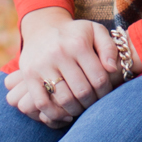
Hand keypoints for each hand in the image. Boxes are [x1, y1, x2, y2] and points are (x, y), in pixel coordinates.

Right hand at [5, 8, 118, 125]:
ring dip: (76, 110)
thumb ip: (109, 48)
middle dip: (92, 103)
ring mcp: (42, 65)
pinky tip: (65, 114)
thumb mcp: (95, 31)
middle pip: (82, 91)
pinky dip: (55, 114)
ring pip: (64, 99)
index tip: (106, 96)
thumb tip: (112, 69)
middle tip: (94, 105)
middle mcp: (59, 53)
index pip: (98, 78)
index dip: (106, 92)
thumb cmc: (75, 34)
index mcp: (78, 43)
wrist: (42, 28)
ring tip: (81, 109)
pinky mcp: (28, 75)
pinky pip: (42, 103)